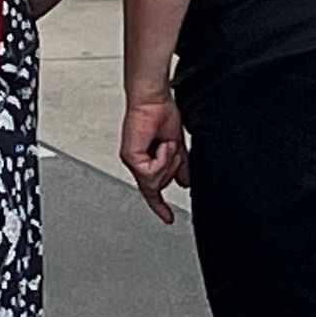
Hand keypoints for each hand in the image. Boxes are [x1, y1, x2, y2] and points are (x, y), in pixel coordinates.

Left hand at [120, 93, 190, 222]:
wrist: (154, 98)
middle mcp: (137, 162)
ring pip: (155, 182)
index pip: (151, 190)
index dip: (160, 206)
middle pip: (157, 187)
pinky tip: (162, 144)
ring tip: (167, 142)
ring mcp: (132, 161)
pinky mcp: (130, 157)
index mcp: (146, 160)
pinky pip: (152, 173)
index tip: (168, 218)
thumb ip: (181, 166)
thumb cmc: (162, 113)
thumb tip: (185, 182)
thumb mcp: (177, 146)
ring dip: (169, 162)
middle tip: (173, 148)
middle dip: (172, 170)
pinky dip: (163, 158)